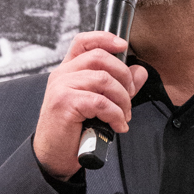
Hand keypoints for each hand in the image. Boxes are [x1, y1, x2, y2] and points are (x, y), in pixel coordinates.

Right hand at [33, 32, 148, 180]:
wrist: (55, 156)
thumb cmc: (74, 130)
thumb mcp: (98, 104)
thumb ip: (119, 85)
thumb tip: (139, 72)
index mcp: (68, 70)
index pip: (83, 42)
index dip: (105, 38)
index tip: (123, 45)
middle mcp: (62, 74)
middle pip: (99, 57)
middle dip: (123, 76)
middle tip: (129, 97)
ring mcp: (61, 87)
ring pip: (103, 79)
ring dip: (122, 99)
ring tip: (123, 115)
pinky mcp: (65, 103)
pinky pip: (100, 101)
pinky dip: (115, 114)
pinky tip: (117, 125)